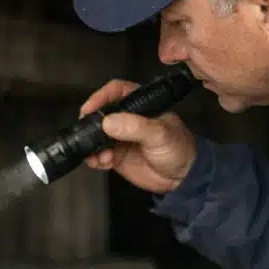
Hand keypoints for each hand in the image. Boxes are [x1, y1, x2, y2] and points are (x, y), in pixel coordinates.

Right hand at [79, 79, 197, 193]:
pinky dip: (95, 159)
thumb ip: (135, 127)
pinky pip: (98, 155)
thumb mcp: (159, 134)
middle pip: (101, 113)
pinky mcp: (116, 157)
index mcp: (140, 105)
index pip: (116, 91)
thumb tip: (107, 122)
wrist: (184, 178)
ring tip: (99, 156)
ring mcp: (120, 138)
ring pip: (96, 136)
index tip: (89, 109)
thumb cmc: (178, 148)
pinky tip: (101, 163)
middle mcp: (127, 119)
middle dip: (90, 123)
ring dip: (92, 145)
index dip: (100, 96)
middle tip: (84, 133)